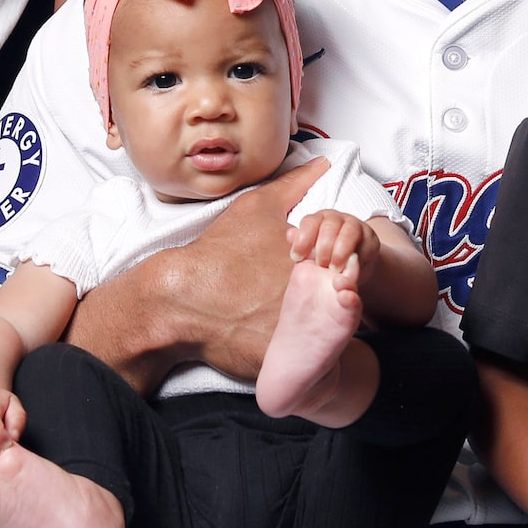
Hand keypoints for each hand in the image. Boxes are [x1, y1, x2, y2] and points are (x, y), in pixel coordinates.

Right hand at [70, 164, 321, 383]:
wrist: (180, 297)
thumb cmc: (220, 251)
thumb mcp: (258, 208)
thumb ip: (296, 184)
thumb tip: (322, 164)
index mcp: (313, 263)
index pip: (347, 272)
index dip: (336, 274)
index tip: (317, 275)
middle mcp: (309, 298)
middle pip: (338, 305)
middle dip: (328, 303)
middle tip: (297, 300)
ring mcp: (294, 331)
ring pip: (322, 337)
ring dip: (314, 331)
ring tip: (287, 324)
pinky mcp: (276, 360)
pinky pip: (297, 362)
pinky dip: (293, 354)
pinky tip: (274, 343)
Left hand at [288, 206, 374, 275]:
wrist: (351, 266)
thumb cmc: (325, 257)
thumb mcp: (310, 253)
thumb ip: (300, 244)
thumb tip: (290, 235)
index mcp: (318, 220)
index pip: (309, 222)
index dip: (302, 239)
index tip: (296, 257)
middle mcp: (336, 219)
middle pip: (329, 225)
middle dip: (323, 246)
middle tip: (320, 264)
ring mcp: (355, 226)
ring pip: (349, 232)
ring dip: (341, 251)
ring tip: (335, 269)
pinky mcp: (370, 238)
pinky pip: (365, 245)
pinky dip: (358, 258)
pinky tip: (350, 269)